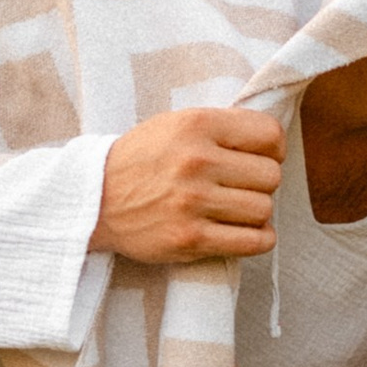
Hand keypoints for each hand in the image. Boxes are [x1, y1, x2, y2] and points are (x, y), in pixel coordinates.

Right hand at [94, 105, 286, 264]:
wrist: (93, 199)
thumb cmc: (140, 160)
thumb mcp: (174, 124)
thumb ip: (221, 127)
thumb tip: (273, 141)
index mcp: (196, 125)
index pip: (270, 134)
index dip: (273, 148)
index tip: (261, 157)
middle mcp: (196, 162)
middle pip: (271, 175)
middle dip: (262, 182)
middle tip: (240, 186)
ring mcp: (193, 203)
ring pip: (264, 209)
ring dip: (256, 212)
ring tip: (235, 208)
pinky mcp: (190, 239)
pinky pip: (254, 242)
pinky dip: (257, 238)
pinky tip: (241, 231)